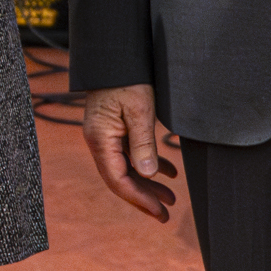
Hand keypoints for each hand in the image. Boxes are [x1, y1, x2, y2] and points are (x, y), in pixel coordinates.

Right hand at [79, 82, 179, 221]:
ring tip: (171, 197)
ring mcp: (105, 137)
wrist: (113, 56)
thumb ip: (143, 144)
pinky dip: (148, 166)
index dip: (140, 199)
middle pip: (121, 179)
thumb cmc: (127, 80)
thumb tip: (146, 175)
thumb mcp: (140, 111)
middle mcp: (99, 142)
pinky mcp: (114, 130)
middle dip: (144, 199)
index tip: (160, 211)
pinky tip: (168, 172)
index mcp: (101, 140)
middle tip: (167, 214)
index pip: (118, 180)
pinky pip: (129, 155)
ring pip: (126, 169)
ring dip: (148, 185)